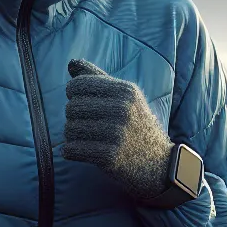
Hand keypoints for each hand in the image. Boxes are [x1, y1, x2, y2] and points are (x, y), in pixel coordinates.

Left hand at [63, 59, 177, 205]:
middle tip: (87, 124)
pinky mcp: (109, 156)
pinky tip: (81, 151)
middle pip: (71, 107)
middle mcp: (122, 110)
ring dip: (72, 135)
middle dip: (74, 117)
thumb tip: (71, 62)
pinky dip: (71, 151)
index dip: (73, 94)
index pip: (77, 85)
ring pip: (69, 129)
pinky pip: (72, 149)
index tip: (82, 102)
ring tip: (86, 138)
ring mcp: (116, 134)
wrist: (157, 163)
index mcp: (125, 91)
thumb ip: (97, 77)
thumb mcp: (125, 96)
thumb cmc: (135, 124)